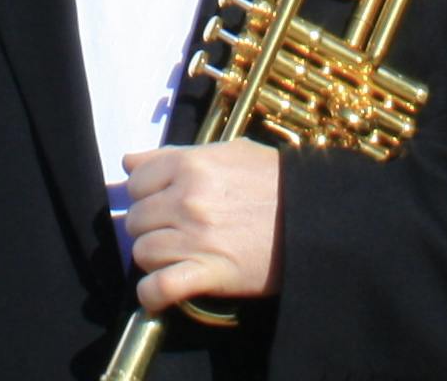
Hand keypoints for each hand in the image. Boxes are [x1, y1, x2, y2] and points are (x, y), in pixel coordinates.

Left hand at [123, 141, 281, 311]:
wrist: (316, 218)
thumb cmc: (276, 181)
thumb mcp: (229, 152)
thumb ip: (176, 154)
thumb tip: (130, 162)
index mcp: (190, 165)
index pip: (136, 181)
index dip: (144, 194)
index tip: (159, 203)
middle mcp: (186, 199)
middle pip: (136, 219)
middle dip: (150, 227)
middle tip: (173, 232)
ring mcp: (195, 237)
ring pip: (142, 252)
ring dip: (155, 259)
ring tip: (176, 258)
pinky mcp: (208, 273)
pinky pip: (158, 288)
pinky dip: (152, 294)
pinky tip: (159, 292)